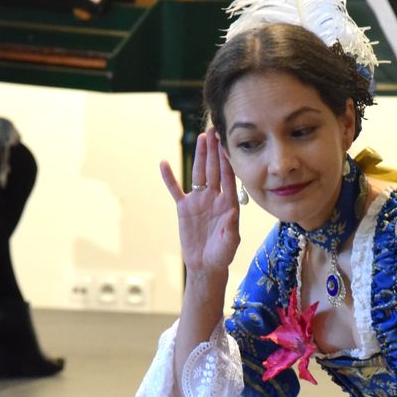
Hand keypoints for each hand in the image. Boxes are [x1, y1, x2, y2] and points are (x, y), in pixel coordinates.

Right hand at [160, 127, 240, 274]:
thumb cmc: (222, 255)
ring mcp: (199, 200)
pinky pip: (175, 190)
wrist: (206, 265)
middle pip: (214, 170)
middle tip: (213, 131)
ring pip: (198, 174)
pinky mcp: (184, 208)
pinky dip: (169, 178)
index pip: (228, 177)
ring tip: (201, 138)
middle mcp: (214, 198)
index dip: (226, 160)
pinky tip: (164, 164)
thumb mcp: (230, 243)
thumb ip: (230, 227)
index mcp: (228, 203)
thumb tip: (232, 211)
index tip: (226, 144)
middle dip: (214, 151)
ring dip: (199, 156)